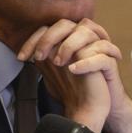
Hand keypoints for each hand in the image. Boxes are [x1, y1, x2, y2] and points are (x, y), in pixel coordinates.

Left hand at [19, 18, 131, 132]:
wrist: (94, 107)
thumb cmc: (75, 87)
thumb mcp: (55, 72)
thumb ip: (43, 60)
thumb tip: (22, 54)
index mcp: (70, 39)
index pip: (50, 28)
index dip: (35, 40)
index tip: (22, 58)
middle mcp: (84, 40)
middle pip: (66, 24)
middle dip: (49, 38)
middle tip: (40, 57)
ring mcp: (99, 50)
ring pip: (87, 32)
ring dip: (69, 45)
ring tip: (58, 63)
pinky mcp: (110, 63)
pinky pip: (102, 56)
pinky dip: (87, 62)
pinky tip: (74, 70)